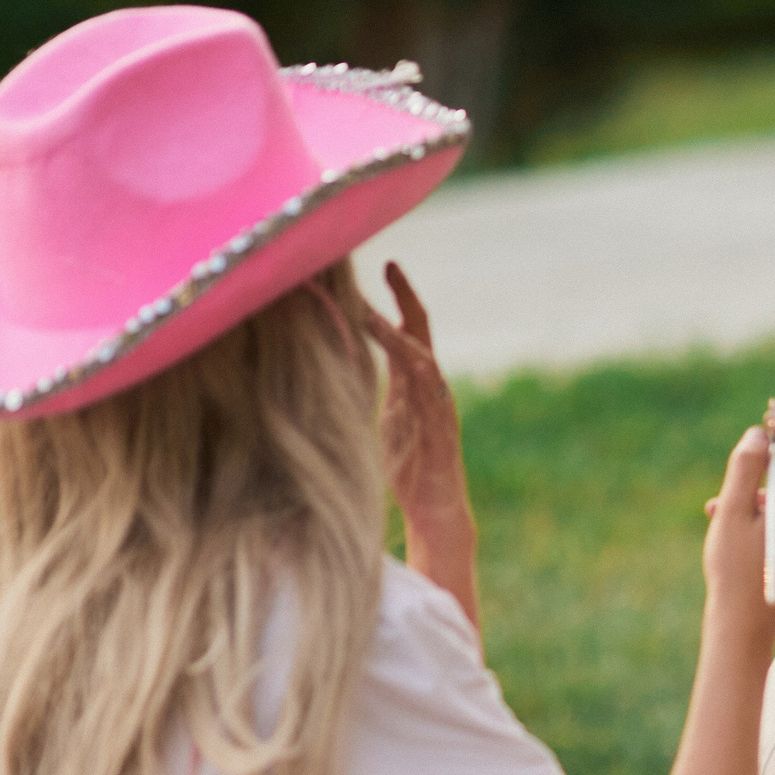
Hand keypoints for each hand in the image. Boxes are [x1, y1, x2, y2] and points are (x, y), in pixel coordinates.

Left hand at [367, 263, 477, 624]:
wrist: (436, 509)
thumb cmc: (406, 469)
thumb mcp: (379, 419)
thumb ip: (366, 390)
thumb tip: (331, 364)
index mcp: (412, 384)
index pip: (405, 330)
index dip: (393, 299)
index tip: (381, 267)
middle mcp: (429, 387)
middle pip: (420, 331)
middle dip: (405, 298)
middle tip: (389, 265)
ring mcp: (439, 406)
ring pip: (422, 357)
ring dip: (398, 332)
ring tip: (372, 311)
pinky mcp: (442, 429)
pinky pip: (433, 394)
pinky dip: (420, 373)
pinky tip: (407, 355)